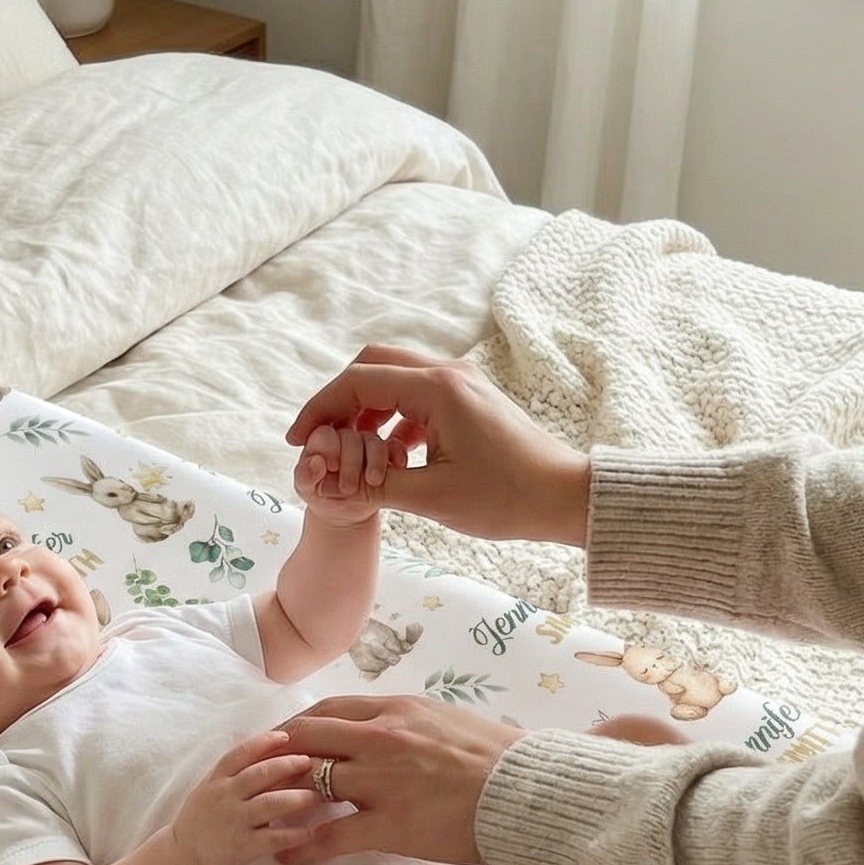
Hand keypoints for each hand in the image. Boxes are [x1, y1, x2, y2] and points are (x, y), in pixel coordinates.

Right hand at [171, 730, 324, 864]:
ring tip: (318, 795)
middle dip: (287, 765)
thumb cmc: (203, 818)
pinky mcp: (241, 847)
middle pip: (259, 774)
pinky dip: (293, 835)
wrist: (183, 857)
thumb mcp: (211, 787)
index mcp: (217, 779)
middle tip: (311, 761)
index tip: (287, 735)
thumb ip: (235, 770)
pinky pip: (272, 839)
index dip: (264, 742)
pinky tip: (310, 832)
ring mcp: (233, 821)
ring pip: (269, 804)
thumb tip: (266, 744)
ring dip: (296, 798)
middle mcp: (225, 796)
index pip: (240, 753)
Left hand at [274, 696, 525, 864]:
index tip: (282, 741)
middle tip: (259, 777)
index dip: (296, 726)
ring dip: (282, 798)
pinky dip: (302, 845)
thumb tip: (397, 729)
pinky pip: (330, 835)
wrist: (530, 792)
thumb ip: (414, 724)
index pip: (329, 710)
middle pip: (307, 739)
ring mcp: (382, 781)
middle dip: (277, 758)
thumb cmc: (500, 759)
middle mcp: (382, 738)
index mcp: (398, 710)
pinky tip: (288, 856)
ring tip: (264, 816)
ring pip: (310, 782)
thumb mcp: (449, 723)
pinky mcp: (389, 824)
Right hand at [285, 343, 588, 545]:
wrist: (565, 496)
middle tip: (317, 439)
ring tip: (349, 451)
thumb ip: (374, 487)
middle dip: (338, 400)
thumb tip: (328, 486)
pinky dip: (391, 416)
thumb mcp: (433, 499)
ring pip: (393, 377)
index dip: (320, 409)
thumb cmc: (507, 498)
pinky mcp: (468, 398)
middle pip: (372, 365)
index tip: (298, 441)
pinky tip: (388, 454)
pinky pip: (415, 393)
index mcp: (437, 390)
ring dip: (364, 408)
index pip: (358, 383)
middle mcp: (448, 373)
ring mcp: (460, 382)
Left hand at [293, 421, 399, 525]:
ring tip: (372, 482)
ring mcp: (367, 444)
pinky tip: (397, 467)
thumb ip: (305, 476)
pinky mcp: (387, 454)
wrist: (343, 510)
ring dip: (375, 461)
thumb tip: (315, 462)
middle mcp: (345, 436)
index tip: (332, 467)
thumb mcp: (306, 489)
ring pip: (374, 442)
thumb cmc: (320, 494)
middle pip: (351, 437)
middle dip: (350, 462)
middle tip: (347, 488)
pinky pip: (395, 447)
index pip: (326, 434)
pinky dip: (397, 455)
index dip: (330, 448)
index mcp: (322, 439)